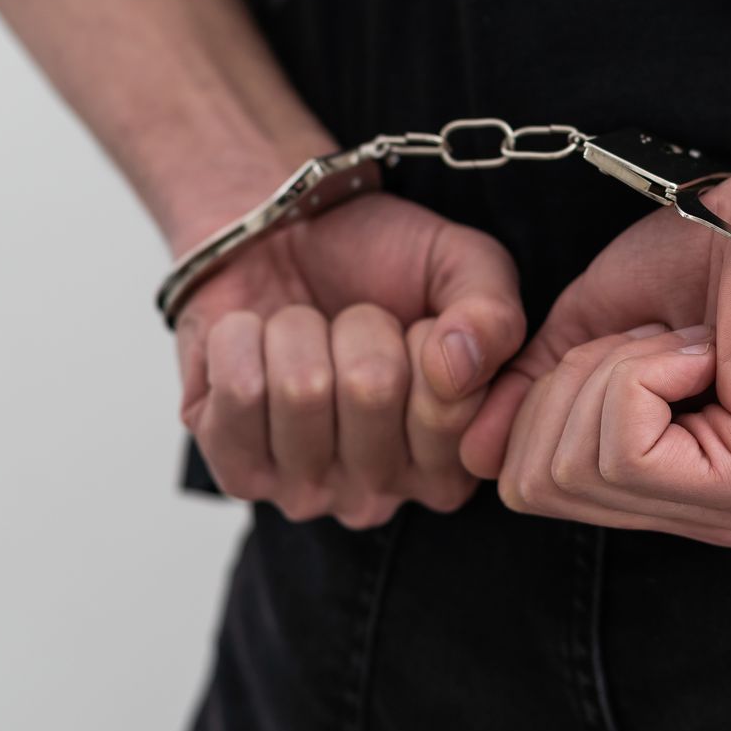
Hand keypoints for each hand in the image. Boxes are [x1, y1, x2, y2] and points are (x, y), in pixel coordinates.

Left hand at [177, 193, 522, 527]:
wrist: (279, 237)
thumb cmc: (378, 263)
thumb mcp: (462, 266)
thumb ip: (493, 312)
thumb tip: (459, 366)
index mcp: (453, 460)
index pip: (451, 405)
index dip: (430, 335)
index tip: (413, 326)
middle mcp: (384, 493)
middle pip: (370, 389)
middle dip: (357, 325)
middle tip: (347, 324)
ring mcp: (305, 491)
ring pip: (299, 388)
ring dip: (296, 329)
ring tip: (302, 333)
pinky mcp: (237, 471)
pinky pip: (238, 389)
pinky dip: (240, 337)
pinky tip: (254, 345)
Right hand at [459, 168, 730, 546]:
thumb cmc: (709, 255)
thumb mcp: (589, 331)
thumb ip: (529, 395)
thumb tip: (472, 454)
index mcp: (676, 496)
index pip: (534, 490)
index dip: (543, 400)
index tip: (620, 340)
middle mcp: (712, 523)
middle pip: (542, 485)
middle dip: (572, 384)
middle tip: (652, 336)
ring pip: (581, 464)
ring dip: (615, 369)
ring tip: (684, 339)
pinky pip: (628, 446)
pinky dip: (645, 372)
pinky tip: (706, 350)